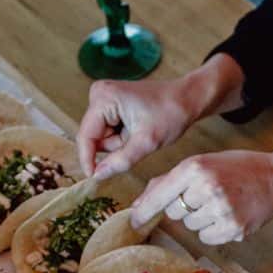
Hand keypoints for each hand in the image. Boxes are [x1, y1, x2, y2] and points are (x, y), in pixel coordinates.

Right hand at [78, 77, 199, 180]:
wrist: (187, 99)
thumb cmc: (171, 114)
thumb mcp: (146, 142)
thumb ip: (120, 161)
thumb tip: (97, 176)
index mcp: (104, 98)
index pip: (86, 136)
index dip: (88, 159)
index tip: (94, 179)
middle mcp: (99, 93)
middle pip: (93, 136)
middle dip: (114, 147)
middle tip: (137, 143)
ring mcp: (104, 97)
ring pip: (101, 136)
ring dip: (119, 143)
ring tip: (140, 133)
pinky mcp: (110, 103)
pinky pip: (108, 130)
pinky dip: (122, 137)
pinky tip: (137, 129)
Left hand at [128, 149, 272, 245]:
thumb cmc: (236, 169)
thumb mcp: (202, 163)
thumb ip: (169, 181)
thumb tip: (139, 203)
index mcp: (195, 167)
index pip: (159, 194)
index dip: (144, 210)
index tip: (134, 222)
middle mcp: (206, 187)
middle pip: (173, 212)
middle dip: (183, 207)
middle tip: (205, 196)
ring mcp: (221, 209)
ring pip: (190, 226)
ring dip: (200, 219)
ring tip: (222, 203)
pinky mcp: (233, 228)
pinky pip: (207, 238)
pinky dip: (214, 231)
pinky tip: (230, 215)